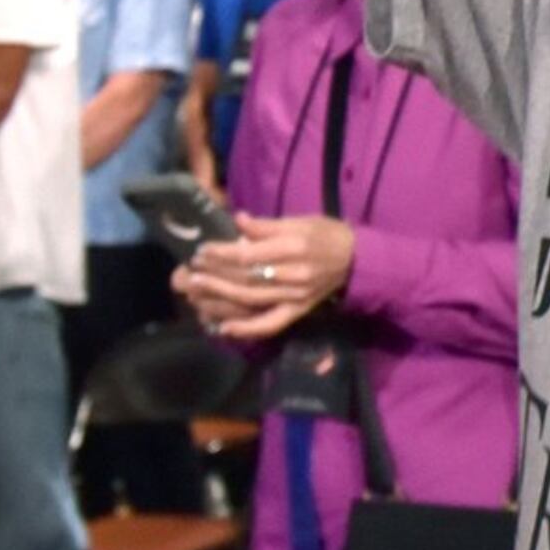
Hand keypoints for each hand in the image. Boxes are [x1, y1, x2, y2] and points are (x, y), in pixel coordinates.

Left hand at [179, 211, 358, 341]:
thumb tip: (238, 221)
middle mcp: (293, 275)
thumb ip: (267, 225)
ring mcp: (295, 297)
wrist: (356, 260)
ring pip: (252, 300)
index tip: (202, 251)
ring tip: (197, 292)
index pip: (250, 254)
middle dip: (215, 276)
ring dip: (221, 298)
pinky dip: (247, 329)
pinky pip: (271, 324)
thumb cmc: (325, 234)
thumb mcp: (299, 221)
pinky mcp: (297, 311)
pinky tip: (224, 328)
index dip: (222, 254)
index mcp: (293, 248)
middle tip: (192, 272)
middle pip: (246, 278)